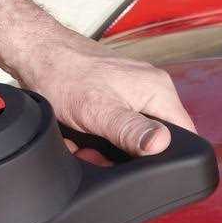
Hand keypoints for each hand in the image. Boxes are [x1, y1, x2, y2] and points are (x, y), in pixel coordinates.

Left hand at [13, 31, 195, 156]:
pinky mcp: (114, 98)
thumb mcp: (99, 111)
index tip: (139, 168)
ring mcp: (132, 94)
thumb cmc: (65, 75)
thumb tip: (161, 144)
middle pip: (154, 142)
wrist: (37, 53)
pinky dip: (97, 139)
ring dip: (107, 151)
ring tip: (84, 147)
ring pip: (131, 140)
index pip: (184, 136)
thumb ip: (131, 131)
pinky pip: (115, 129)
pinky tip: (80, 139)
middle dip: (127, 159)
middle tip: (97, 156)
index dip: (168, 160)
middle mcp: (151, 91)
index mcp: (158, 91)